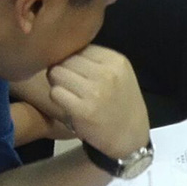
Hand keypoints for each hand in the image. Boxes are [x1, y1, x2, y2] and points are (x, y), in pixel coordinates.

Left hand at [47, 45, 149, 159]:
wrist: (131, 137)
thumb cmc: (122, 104)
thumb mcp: (120, 75)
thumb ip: (97, 61)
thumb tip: (64, 50)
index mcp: (116, 61)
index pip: (80, 48)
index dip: (74, 60)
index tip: (79, 74)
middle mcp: (107, 73)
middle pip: (66, 60)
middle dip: (64, 71)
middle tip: (71, 86)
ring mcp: (95, 91)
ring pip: (57, 73)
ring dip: (58, 84)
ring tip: (69, 95)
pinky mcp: (82, 110)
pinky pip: (55, 93)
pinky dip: (58, 99)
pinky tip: (68, 105)